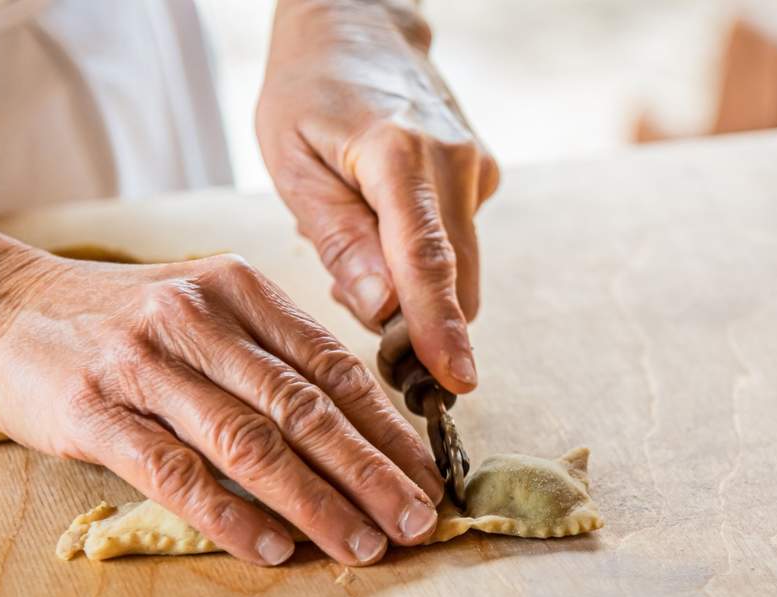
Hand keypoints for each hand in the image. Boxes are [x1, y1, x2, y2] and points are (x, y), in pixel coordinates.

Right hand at [0, 250, 444, 565]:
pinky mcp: (96, 411)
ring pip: (250, 441)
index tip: (427, 474)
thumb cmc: (125, 319)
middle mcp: (200, 318)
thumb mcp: (207, 305)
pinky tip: (273, 548)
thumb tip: (360, 425)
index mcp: (241, 290)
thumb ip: (273, 352)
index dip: (387, 427)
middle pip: (305, 407)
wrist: (3, 305)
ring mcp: (145, 363)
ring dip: (315, 502)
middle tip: (417, 520)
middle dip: (371, 471)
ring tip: (361, 544)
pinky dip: (230, 514)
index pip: (333, 365)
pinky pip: (176, 472)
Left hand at [256, 0, 497, 394]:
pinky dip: (423, 259)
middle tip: (366, 327)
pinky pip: (460, 244)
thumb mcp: (292, 163)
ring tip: (359, 251)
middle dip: (420, 324)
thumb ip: (339, 239)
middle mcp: (454, 161)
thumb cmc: (310, 92)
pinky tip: (382, 224)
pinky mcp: (484, 176)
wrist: (360, 27)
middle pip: (455, 278)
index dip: (439, 327)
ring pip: (460, 268)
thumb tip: (381, 311)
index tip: (454, 380)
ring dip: (416, 289)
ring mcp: (477, 167)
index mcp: (399, 154)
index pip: (427, 259)